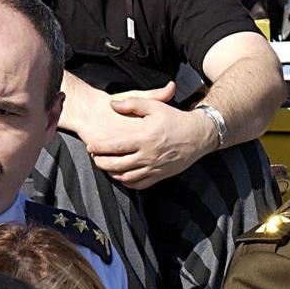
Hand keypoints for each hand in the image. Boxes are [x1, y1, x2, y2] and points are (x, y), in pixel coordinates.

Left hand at [80, 84, 213, 189]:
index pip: (115, 146)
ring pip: (126, 177)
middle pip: (117, 165)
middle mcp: (148, 156)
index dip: (99, 148)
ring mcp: (154, 168)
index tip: (91, 147)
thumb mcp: (155, 106)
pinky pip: (140, 184)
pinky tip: (122, 176)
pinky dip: (127, 183)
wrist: (199, 135)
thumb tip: (112, 105)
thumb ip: (132, 103)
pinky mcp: (161, 175)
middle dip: (101, 163)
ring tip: (106, 166)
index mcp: (145, 138)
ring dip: (112, 173)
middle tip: (95, 158)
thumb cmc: (176, 119)